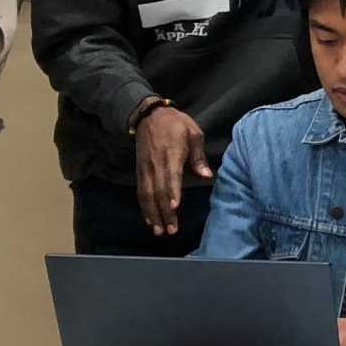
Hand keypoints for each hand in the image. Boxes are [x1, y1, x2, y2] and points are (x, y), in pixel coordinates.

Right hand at [135, 105, 211, 234]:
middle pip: (158, 191)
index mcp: (171, 154)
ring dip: (152, 214)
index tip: (174, 207)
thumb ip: (198, 155)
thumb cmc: (176, 123)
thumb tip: (206, 175)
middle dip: (164, 212)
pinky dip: (144, 206)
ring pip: (146, 195)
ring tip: (158, 231)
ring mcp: (146, 169)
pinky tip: (149, 219)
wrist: (149, 115)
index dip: (171, 192)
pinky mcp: (140, 171)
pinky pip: (140, 191)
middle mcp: (156, 164)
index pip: (170, 177)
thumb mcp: (193, 132)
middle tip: (170, 230)